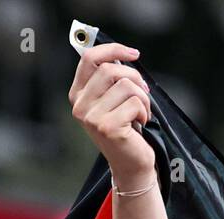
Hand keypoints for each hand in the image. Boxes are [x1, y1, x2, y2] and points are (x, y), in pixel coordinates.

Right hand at [68, 42, 154, 189]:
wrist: (130, 164)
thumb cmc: (125, 129)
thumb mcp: (113, 101)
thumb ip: (111, 79)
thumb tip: (124, 54)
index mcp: (78, 95)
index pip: (89, 58)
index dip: (113, 49)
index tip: (134, 54)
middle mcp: (80, 106)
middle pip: (110, 69)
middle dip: (135, 77)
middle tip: (144, 92)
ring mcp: (92, 118)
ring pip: (126, 85)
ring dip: (143, 98)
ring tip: (141, 113)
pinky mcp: (108, 127)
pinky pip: (135, 103)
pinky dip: (145, 112)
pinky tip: (140, 124)